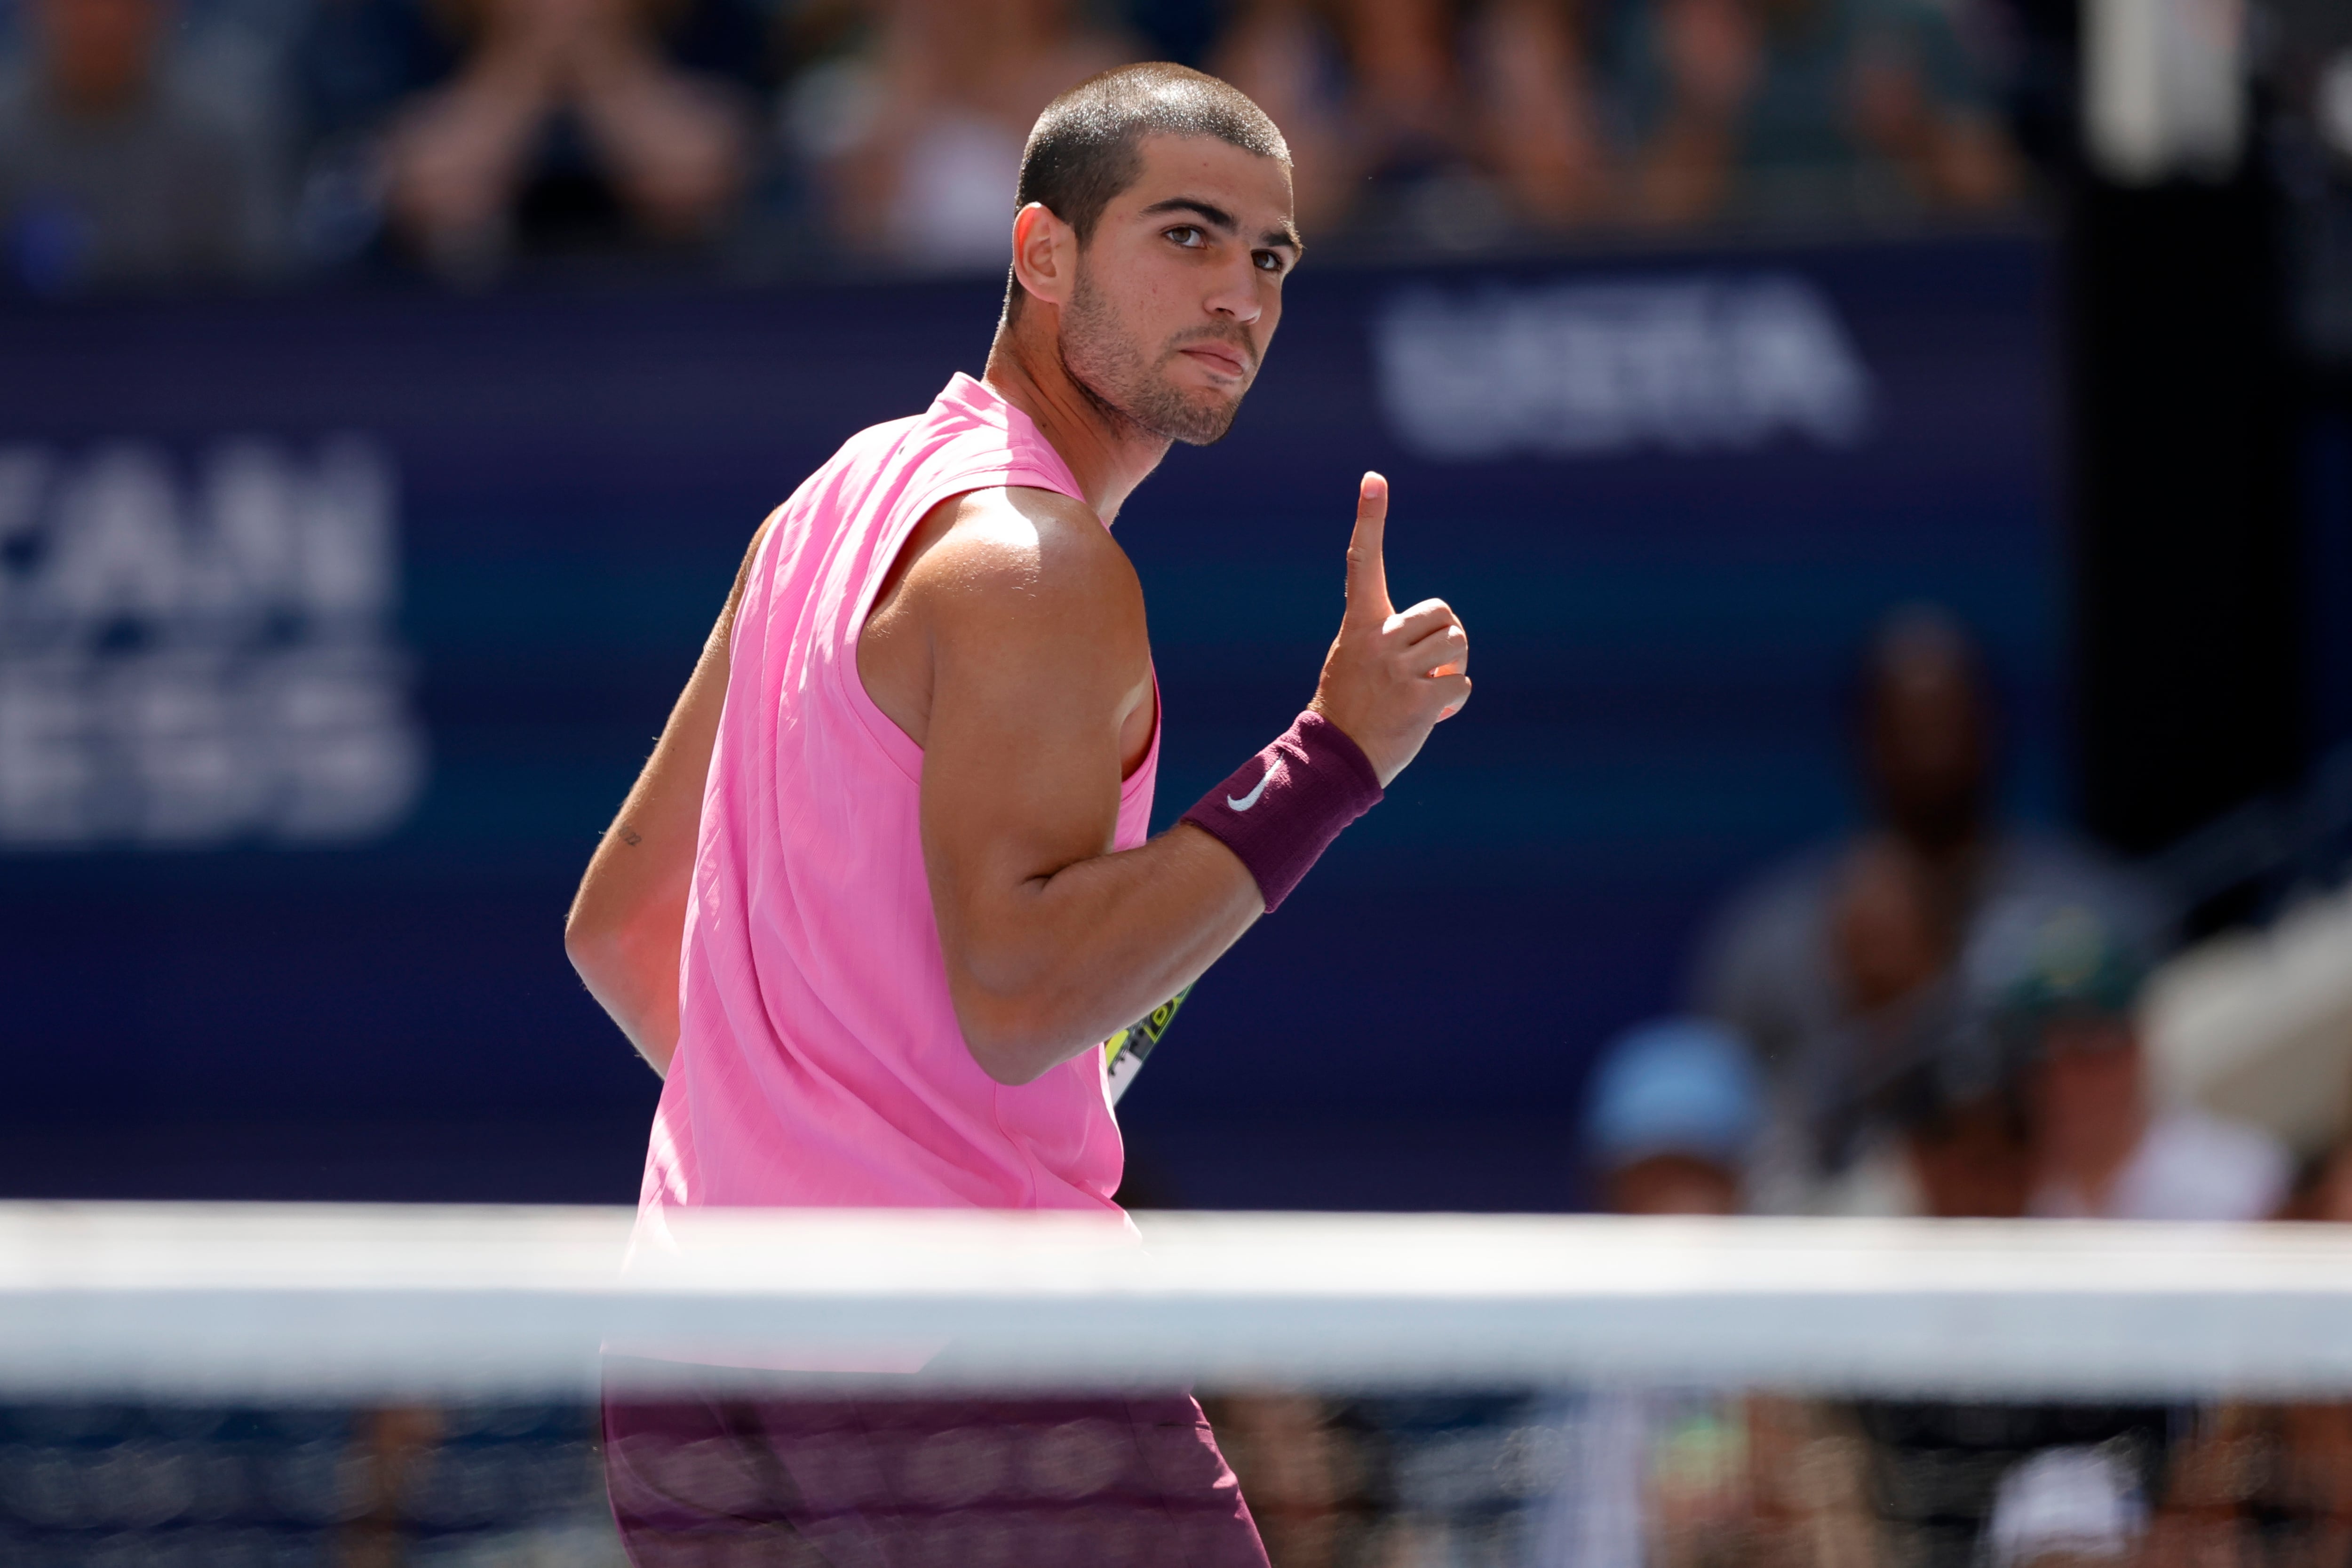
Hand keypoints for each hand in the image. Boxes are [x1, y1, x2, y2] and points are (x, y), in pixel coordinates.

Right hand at [1310, 472, 1469, 785]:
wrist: (1336, 758)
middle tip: (1429, 666)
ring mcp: (1399, 668)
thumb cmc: (1352, 708)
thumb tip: (1444, 643)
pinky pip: (1461, 683)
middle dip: (1447, 639)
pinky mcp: (1419, 697)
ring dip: (1453, 668)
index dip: (1369, 519)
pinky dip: (1455, 700)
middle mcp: (1379, 639)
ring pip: (1457, 645)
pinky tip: (1432, 715)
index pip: (1363, 562)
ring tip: (1426, 691)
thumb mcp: (1357, 660)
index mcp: (1360, 624)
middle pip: (1443, 613)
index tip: (1373, 479)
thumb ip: (1389, 639)